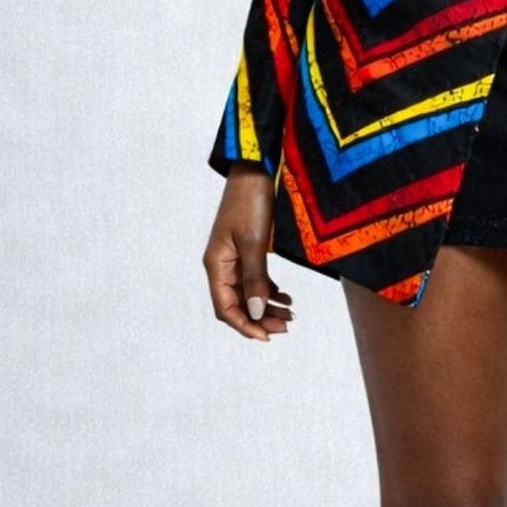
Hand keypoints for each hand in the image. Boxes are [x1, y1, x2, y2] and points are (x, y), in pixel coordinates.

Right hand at [204, 167, 295, 341]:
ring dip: (267, 308)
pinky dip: (270, 292)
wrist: (257, 169)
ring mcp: (235, 259)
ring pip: (249, 295)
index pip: (225, 307)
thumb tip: (256, 312)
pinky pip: (256, 281)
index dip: (244, 325)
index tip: (266, 336)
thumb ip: (255, 278)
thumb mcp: (255, 241)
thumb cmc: (251, 201)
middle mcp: (222, 265)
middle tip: (286, 326)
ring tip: (290, 315)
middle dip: (260, 319)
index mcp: (216, 265)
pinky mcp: (248, 251)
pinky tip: (286, 298)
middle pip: (237, 304)